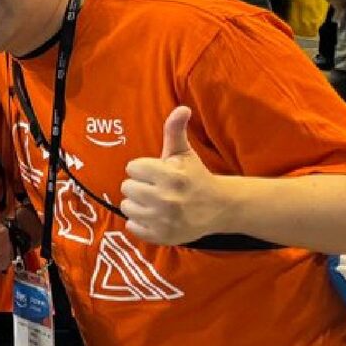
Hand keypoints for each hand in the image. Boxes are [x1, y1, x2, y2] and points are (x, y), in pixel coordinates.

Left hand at [121, 107, 229, 245]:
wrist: (218, 208)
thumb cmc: (195, 177)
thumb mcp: (184, 153)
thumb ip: (175, 130)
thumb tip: (182, 108)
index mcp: (170, 176)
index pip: (132, 168)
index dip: (143, 169)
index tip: (157, 173)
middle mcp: (166, 199)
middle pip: (126, 187)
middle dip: (140, 185)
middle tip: (156, 188)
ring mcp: (164, 220)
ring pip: (126, 206)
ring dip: (138, 203)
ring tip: (156, 202)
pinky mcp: (162, 236)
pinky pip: (132, 226)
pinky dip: (140, 222)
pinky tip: (156, 217)